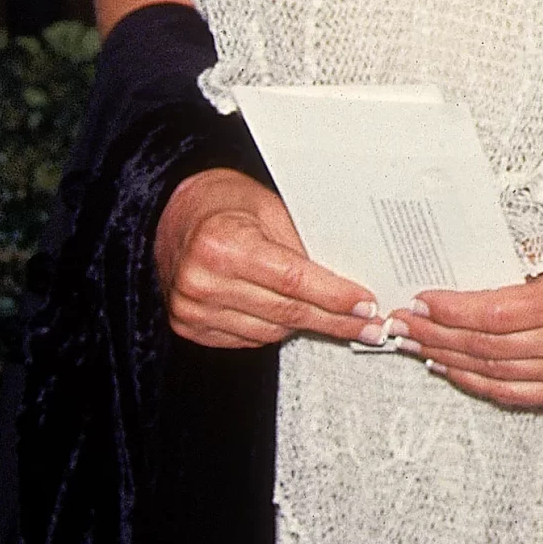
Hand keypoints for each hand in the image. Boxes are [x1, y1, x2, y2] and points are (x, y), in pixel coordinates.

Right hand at [154, 166, 377, 349]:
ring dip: (306, 327)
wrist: (175, 214)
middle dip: (333, 321)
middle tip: (367, 325)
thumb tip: (345, 281)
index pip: (293, 281)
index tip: (364, 305)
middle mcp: (203, 281)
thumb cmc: (224, 203)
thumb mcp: (270, 209)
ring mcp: (192, 309)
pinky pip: (246, 340)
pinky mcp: (189, 327)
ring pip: (269, 333)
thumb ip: (301, 247)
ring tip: (335, 319)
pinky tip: (292, 319)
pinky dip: (274, 330)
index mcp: (223, 245)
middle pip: (285, 312)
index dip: (334, 297)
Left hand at [390, 244, 542, 411]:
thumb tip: (453, 265)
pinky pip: (514, 394)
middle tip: (404, 323)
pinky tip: (450, 367)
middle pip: (489, 346)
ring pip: (495, 374)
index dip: (452, 310)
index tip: (421, 299)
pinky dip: (477, 382)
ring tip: (417, 344)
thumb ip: (515, 257)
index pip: (495, 313)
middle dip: (438, 334)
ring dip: (449, 359)